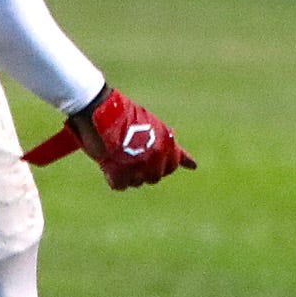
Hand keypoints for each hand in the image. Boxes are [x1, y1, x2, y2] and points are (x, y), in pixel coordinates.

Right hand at [68, 87, 194, 189]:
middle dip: (145, 171)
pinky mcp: (121, 174)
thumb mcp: (146, 121)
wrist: (102, 111)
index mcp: (165, 143)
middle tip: (132, 161)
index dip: (176, 163)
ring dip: (128, 174)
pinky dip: (114, 178)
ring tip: (117, 158)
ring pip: (137, 182)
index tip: (193, 166)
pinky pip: (120, 185)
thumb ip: (157, 137)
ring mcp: (140, 167)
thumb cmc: (120, 112)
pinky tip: (109, 168)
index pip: (176, 161)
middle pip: (156, 176)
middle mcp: (157, 157)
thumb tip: (169, 141)